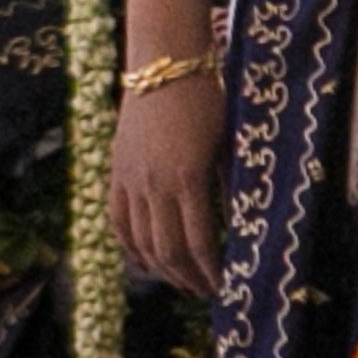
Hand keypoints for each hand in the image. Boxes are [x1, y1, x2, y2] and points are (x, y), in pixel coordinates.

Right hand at [110, 64, 226, 297]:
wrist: (164, 66)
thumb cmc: (208, 98)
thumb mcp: (228, 142)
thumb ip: (230, 185)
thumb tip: (240, 227)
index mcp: (187, 178)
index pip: (197, 242)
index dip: (210, 270)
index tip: (225, 285)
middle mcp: (154, 185)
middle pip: (166, 250)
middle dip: (188, 277)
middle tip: (206, 291)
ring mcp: (131, 181)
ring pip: (140, 241)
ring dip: (161, 269)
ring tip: (181, 281)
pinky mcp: (117, 173)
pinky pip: (119, 221)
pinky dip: (131, 247)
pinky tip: (145, 261)